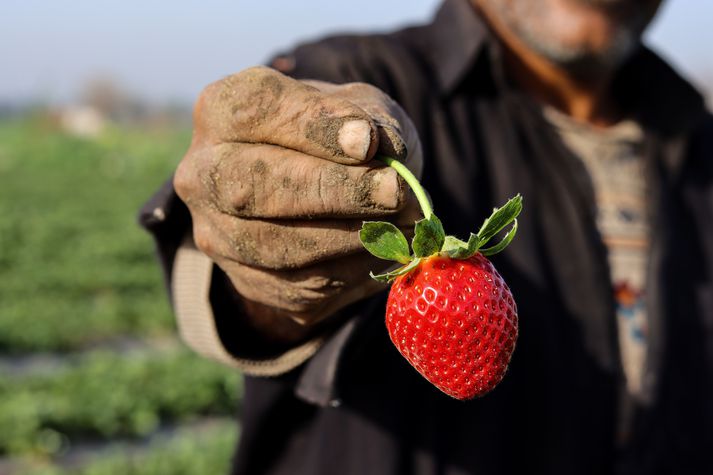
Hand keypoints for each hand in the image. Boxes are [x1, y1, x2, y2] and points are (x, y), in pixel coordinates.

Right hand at [174, 66, 421, 341]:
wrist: (321, 197)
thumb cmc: (339, 139)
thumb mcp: (359, 108)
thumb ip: (370, 117)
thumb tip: (382, 145)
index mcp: (221, 111)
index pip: (254, 112)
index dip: (312, 127)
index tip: (367, 140)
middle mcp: (203, 175)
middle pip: (253, 187)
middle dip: (332, 191)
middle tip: (395, 191)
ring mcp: (218, 235)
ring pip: (279, 246)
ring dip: (351, 236)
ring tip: (405, 222)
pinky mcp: (249, 282)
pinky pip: (302, 285)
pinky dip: (355, 269)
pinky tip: (387, 249)